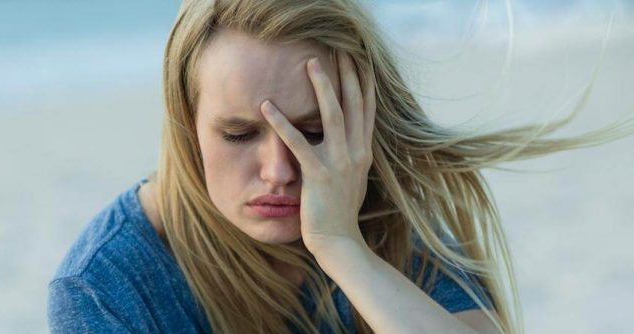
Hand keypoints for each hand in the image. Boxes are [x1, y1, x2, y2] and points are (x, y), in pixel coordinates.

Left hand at [260, 51, 376, 255]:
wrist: (339, 242)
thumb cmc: (339, 214)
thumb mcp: (350, 180)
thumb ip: (348, 158)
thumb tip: (345, 143)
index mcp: (363, 153)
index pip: (367, 110)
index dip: (364, 83)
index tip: (359, 61)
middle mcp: (356, 153)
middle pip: (355, 104)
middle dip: (348, 74)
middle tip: (340, 50)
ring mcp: (339, 162)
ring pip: (333, 115)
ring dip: (322, 86)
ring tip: (312, 64)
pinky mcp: (318, 174)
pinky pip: (297, 142)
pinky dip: (281, 122)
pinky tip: (267, 106)